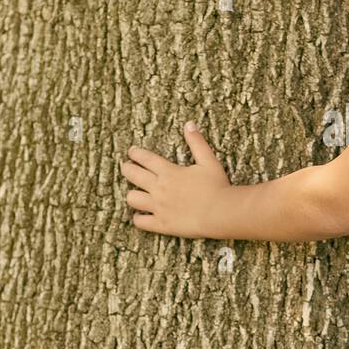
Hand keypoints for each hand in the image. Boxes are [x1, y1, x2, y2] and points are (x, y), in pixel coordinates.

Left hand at [121, 122, 230, 236]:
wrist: (221, 212)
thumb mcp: (208, 161)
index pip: (145, 159)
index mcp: (169, 172)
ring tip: (135, 193)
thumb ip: (197, 142)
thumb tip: (189, 124)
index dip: (135, 153)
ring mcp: (158, 207)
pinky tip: (142, 215)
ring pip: (132, 199)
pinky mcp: (161, 224)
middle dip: (127, 169)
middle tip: (127, 167)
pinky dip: (138, 218)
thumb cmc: (217, 186)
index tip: (131, 152)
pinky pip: (140, 222)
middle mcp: (159, 188)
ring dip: (132, 194)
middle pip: (132, 175)